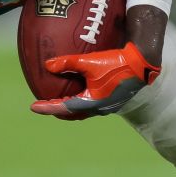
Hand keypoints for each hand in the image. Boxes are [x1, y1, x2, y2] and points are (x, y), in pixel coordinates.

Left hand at [30, 42, 159, 118]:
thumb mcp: (90, 62)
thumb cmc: (116, 63)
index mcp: (92, 102)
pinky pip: (93, 105)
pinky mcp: (114, 100)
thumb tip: (47, 64)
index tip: (33, 107)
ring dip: (71, 108)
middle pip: (73, 114)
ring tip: (61, 101)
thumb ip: (68, 63)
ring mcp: (108, 106)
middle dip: (58, 111)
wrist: (142, 64)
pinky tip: (81, 92)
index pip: (63, 108)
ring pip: (84, 111)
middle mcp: (99, 108)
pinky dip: (82, 102)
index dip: (47, 108)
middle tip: (46, 106)